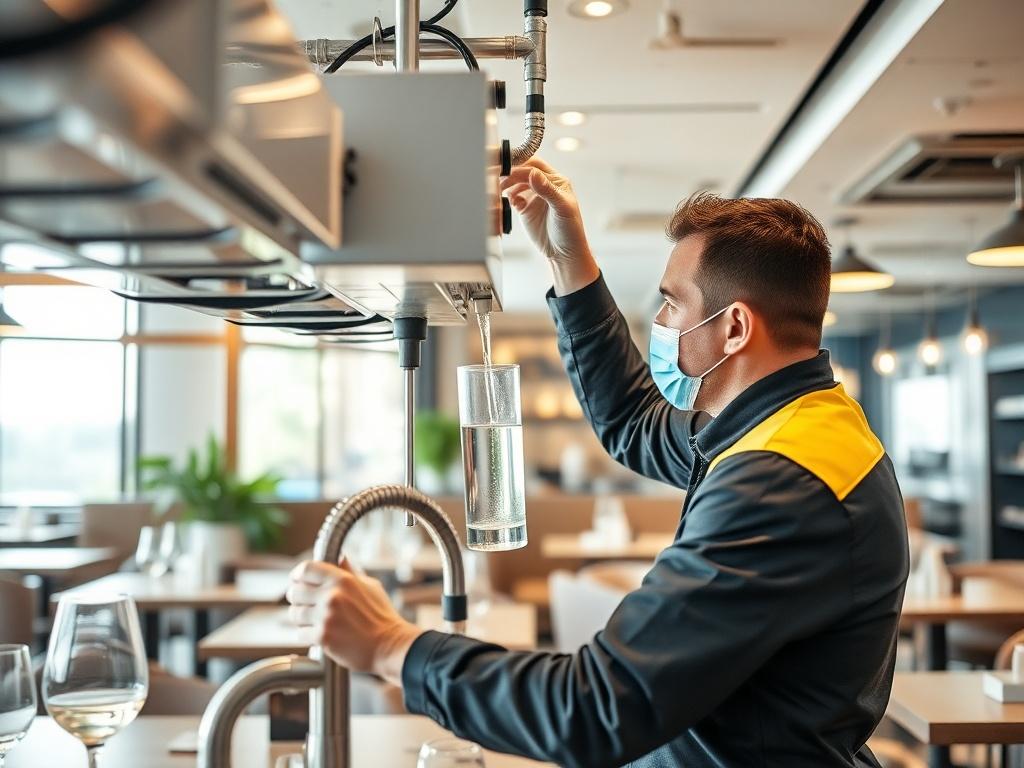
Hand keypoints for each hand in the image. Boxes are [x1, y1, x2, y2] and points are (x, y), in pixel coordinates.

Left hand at [287, 558, 421, 684]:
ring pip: (295, 613)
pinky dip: (308, 635)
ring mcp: (326, 617)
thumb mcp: (370, 586)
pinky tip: (321, 634)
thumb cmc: (382, 617)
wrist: (390, 645)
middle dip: (298, 599)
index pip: (306, 569)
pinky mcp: (323, 637)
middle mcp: (332, 595)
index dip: (297, 575)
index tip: (297, 581)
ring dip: (301, 618)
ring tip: (314, 621)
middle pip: (295, 591)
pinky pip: (300, 633)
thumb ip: (350, 572)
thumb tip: (340, 558)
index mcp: (342, 579)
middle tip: (306, 604)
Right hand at [500, 157, 599, 295]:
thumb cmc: (570, 230)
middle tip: (502, 178)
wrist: (563, 253)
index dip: (522, 166)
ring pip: (516, 183)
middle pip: (524, 172)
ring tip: (502, 190)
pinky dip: (508, 197)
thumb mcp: (561, 208)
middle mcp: (544, 186)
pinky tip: (510, 202)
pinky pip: (513, 197)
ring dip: (508, 184)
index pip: (536, 166)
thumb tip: (533, 174)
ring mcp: (533, 197)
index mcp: (556, 181)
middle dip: (512, 173)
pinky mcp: (525, 208)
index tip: (510, 169)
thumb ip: (547, 190)